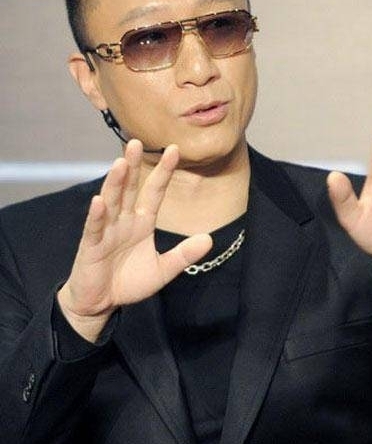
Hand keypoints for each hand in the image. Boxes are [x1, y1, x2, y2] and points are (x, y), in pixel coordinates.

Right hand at [58, 140, 211, 341]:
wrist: (102, 302)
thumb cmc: (130, 282)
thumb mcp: (163, 269)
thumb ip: (184, 255)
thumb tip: (209, 239)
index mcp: (142, 222)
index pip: (154, 192)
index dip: (163, 172)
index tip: (174, 150)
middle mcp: (124, 221)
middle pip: (129, 188)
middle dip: (133, 165)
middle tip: (137, 141)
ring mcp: (106, 231)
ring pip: (111, 201)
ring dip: (115, 182)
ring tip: (120, 162)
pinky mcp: (91, 246)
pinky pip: (95, 228)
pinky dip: (98, 215)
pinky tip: (100, 201)